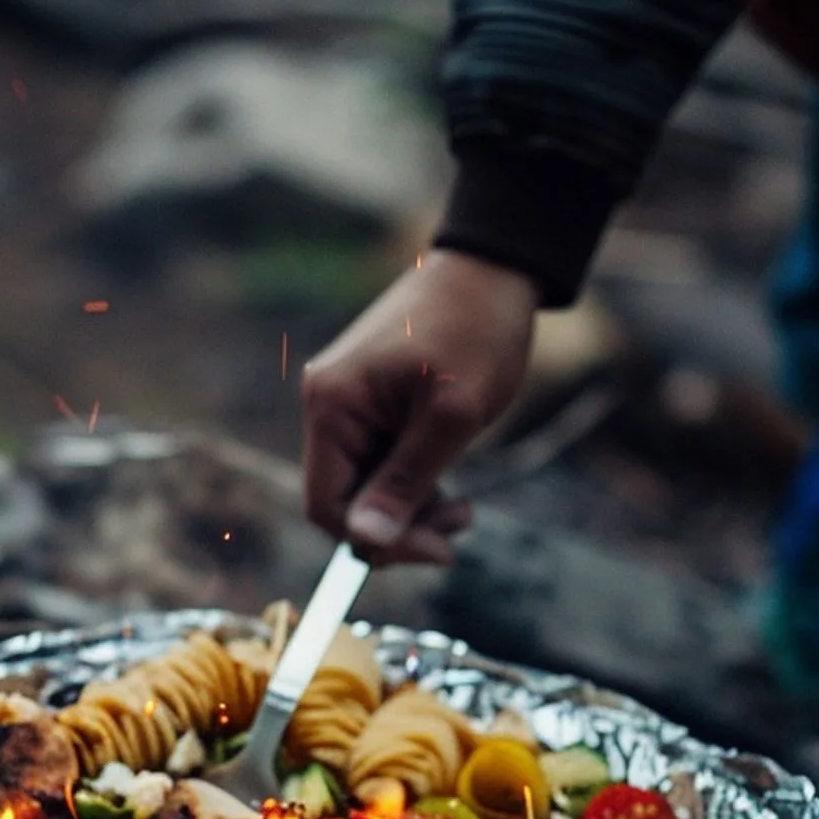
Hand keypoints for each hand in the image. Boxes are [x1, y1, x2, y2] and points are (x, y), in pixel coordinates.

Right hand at [301, 250, 537, 564]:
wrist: (493, 267)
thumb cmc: (475, 329)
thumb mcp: (450, 416)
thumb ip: (405, 482)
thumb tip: (366, 543)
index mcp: (332, 405)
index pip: (326, 505)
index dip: (375, 542)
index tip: (436, 552)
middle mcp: (328, 405)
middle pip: (346, 501)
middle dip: (401, 526)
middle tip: (458, 526)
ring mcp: (349, 403)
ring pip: (366, 487)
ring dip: (412, 509)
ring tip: (462, 508)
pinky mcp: (372, 403)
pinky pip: (379, 463)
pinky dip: (412, 483)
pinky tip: (449, 484)